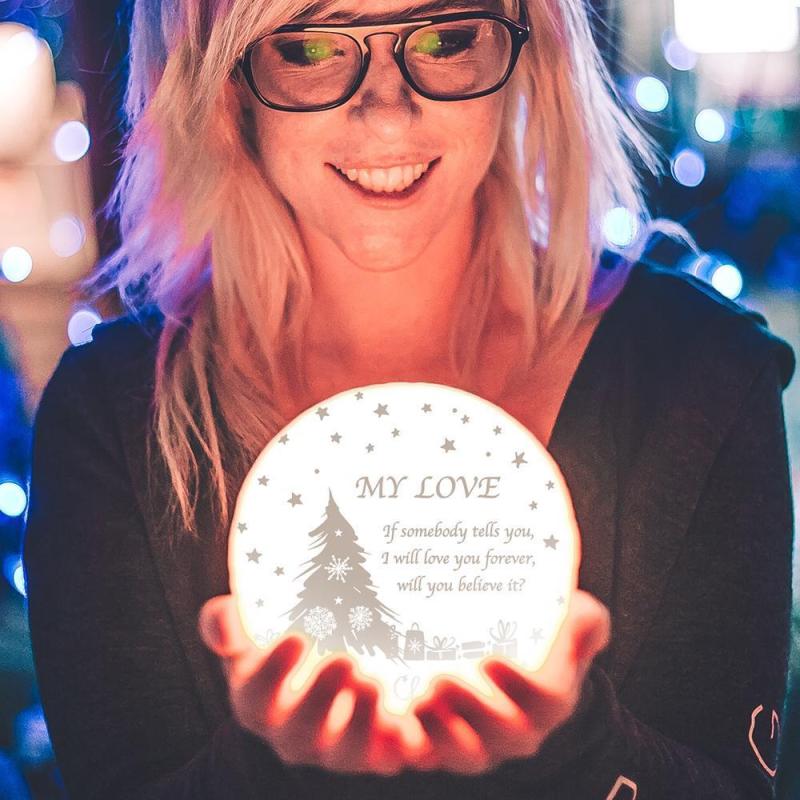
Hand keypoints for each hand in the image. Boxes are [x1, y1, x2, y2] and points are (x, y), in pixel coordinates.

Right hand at [198, 594, 413, 774]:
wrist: (321, 665)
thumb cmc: (278, 647)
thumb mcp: (249, 634)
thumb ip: (226, 624)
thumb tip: (220, 617)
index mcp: (257, 705)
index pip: (255, 699)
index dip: (273, 673)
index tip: (296, 637)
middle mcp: (292, 735)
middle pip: (302, 732)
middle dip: (322, 699)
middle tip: (345, 661)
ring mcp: (335, 748)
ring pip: (346, 753)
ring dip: (361, 724)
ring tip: (375, 684)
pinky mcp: (374, 751)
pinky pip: (387, 756)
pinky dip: (399, 744)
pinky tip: (411, 720)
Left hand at [410, 589, 610, 773]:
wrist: (504, 668)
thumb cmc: (536, 643)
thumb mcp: (565, 624)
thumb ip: (581, 620)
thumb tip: (588, 614)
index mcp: (549, 701)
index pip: (545, 702)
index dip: (519, 686)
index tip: (490, 659)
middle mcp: (516, 731)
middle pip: (500, 735)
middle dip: (472, 711)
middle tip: (441, 681)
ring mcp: (475, 743)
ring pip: (460, 755)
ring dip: (438, 733)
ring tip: (418, 701)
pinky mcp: (437, 745)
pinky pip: (423, 757)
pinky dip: (403, 746)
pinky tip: (387, 720)